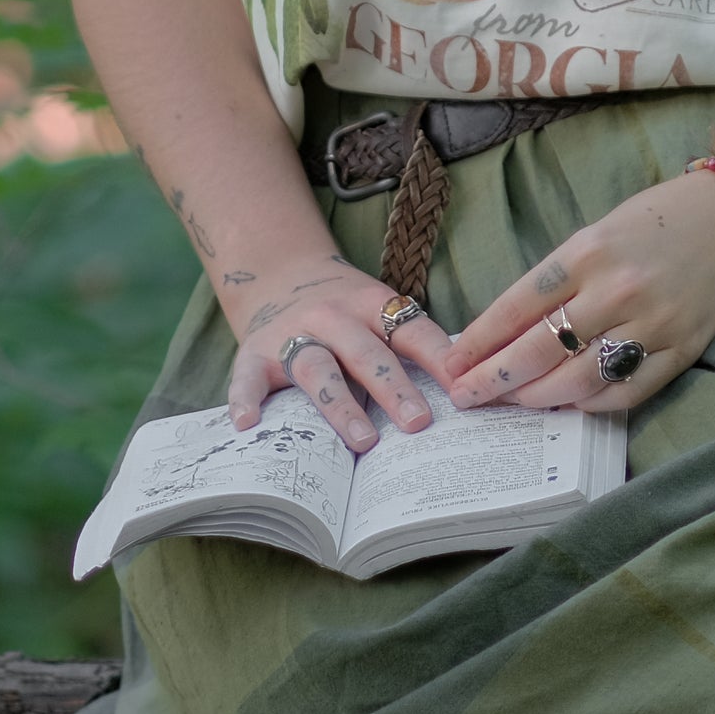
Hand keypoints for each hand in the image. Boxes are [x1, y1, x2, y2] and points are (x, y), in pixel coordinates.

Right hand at [225, 257, 464, 453]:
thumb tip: (469, 390)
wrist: (278, 272)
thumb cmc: (346, 309)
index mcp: (372, 304)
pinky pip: (246, 379)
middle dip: (393, 389)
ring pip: (317, 370)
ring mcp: (292, 335)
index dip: (439, 359)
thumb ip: (412, 344)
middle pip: (366, 354)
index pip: (412, 331)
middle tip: (418, 423)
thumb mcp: (381, 310)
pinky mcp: (254, 354)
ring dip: (340, 406)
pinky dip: (245, 401)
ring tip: (362, 441)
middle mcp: (332, 317)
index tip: (464, 390)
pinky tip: (250, 427)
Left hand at [440, 164, 714, 413]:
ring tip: (511, 404)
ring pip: (578, 379)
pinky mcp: (683, 350)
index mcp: (589, 251)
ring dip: (536, 398)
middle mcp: (618, 289)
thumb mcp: (599, 232)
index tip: (450, 363)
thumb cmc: (661, 217)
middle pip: (539, 349)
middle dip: (493, 379)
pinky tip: (568, 404)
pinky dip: (591, 404)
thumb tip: (507, 330)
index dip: (478, 340)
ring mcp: (653, 324)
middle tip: (464, 397)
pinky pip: (627, 392)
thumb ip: (560, 277)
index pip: (517, 305)